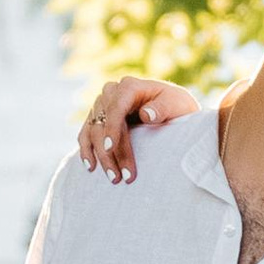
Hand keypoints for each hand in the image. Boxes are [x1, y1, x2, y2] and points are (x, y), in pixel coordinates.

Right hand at [79, 76, 199, 180]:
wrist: (173, 109)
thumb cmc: (177, 106)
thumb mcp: (178, 105)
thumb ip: (163, 108)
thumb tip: (146, 114)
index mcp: (130, 86)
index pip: (116, 108)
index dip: (112, 128)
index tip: (111, 148)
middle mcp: (112, 92)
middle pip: (103, 123)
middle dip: (110, 152)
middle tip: (120, 176)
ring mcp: (102, 105)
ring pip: (93, 132)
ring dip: (100, 156)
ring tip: (113, 177)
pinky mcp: (98, 118)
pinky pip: (86, 134)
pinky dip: (87, 150)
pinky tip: (91, 166)